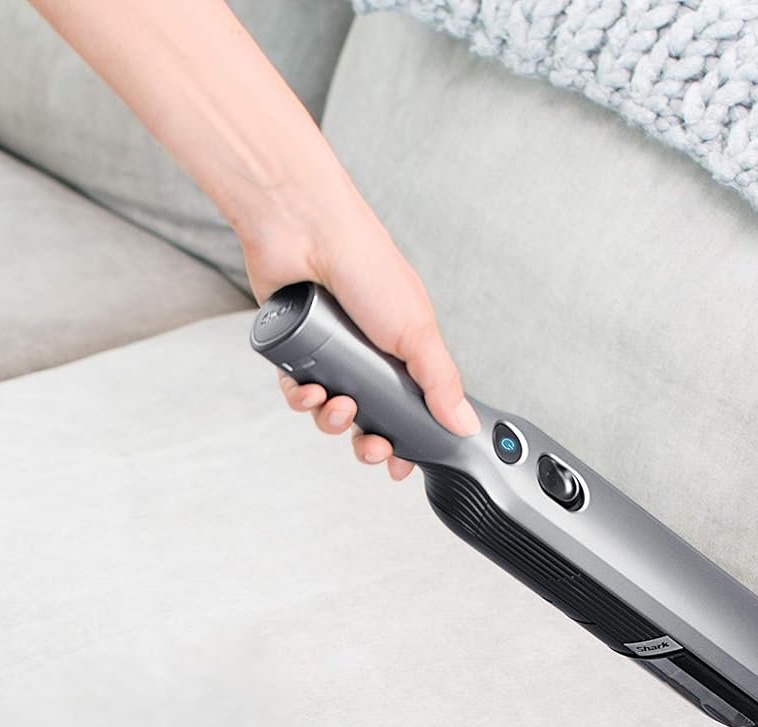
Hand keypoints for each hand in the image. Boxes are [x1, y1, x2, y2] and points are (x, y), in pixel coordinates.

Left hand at [245, 188, 478, 482]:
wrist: (304, 229)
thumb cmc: (367, 265)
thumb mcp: (417, 332)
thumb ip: (442, 383)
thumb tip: (465, 424)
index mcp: (403, 353)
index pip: (408, 410)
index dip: (405, 443)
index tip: (399, 465)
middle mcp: (367, 356)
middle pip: (369, 421)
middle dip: (368, 441)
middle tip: (370, 445)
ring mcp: (329, 354)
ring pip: (330, 412)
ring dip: (333, 420)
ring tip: (337, 404)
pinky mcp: (293, 349)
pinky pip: (296, 392)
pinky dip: (300, 399)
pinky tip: (307, 390)